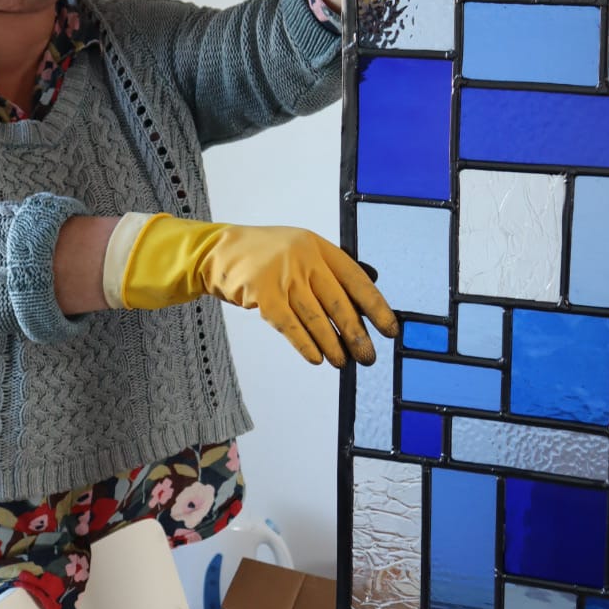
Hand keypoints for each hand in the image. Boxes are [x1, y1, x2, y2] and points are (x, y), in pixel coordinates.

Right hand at [198, 224, 397, 367]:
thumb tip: (367, 293)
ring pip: (316, 318)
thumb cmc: (264, 255)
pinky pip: (291, 326)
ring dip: (332, 345)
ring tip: (342, 362)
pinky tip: (317, 357)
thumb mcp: (300, 249)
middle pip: (338, 303)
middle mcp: (304, 258)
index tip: (389, 328)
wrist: (219, 252)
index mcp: (318, 246)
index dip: (376, 306)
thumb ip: (329, 269)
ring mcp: (282, 275)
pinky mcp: (263, 294)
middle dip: (356, 334)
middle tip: (368, 356)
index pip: (356, 279)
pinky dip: (306, 345)